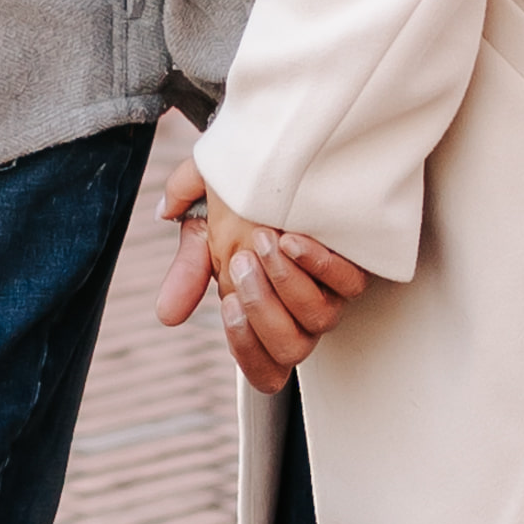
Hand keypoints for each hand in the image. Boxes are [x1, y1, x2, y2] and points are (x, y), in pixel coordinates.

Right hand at [157, 157, 364, 390]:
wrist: (273, 151)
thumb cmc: (239, 197)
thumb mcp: (203, 229)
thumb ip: (188, 271)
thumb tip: (167, 314)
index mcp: (262, 314)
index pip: (265, 372)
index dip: (247, 349)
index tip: (228, 304)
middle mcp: (300, 313)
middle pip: (291, 350)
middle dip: (262, 309)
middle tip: (241, 261)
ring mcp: (330, 292)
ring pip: (319, 321)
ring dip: (287, 282)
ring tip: (264, 239)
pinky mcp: (356, 265)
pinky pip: (348, 285)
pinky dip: (319, 264)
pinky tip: (295, 238)